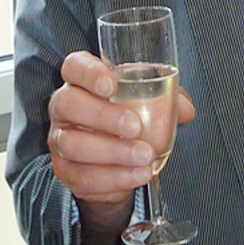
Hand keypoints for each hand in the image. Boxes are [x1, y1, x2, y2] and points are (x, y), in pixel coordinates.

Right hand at [48, 51, 195, 206]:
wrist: (116, 164)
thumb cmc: (128, 121)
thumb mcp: (149, 104)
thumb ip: (167, 100)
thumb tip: (184, 109)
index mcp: (81, 81)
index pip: (74, 67)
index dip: (89, 73)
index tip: (111, 85)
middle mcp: (64, 107)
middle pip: (67, 103)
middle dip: (103, 115)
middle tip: (135, 126)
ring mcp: (59, 139)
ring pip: (73, 143)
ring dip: (112, 151)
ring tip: (144, 156)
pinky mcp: (65, 170)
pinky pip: (83, 175)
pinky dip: (114, 177)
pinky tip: (137, 174)